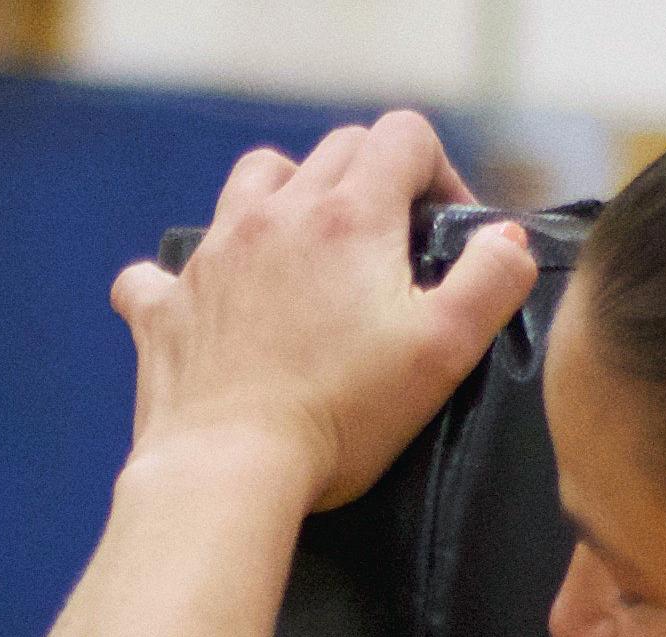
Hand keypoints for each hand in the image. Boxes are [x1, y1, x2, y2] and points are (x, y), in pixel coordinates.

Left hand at [111, 109, 539, 510]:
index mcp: (349, 216)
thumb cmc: (342, 416)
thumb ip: (491, 280)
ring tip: (304, 252)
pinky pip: (159, 273)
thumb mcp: (446, 350)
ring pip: (251, 182)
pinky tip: (199, 305)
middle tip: (391, 251)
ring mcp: (212, 257)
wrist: (228, 470)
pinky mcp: (164, 309)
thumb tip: (507, 240)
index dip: (438, 171)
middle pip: (333, 151)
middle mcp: (275, 215)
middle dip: (372, 181)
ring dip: (283, 198)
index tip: (447, 232)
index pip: (402, 137)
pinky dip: (182, 280)